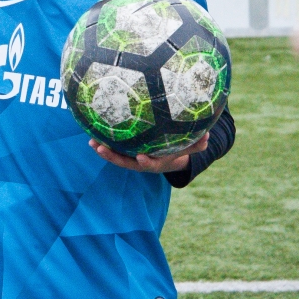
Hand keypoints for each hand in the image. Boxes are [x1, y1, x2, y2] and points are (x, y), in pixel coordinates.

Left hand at [90, 133, 207, 174]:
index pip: (152, 164)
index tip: (142, 157)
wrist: (169, 156)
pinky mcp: (125, 151)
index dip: (147, 162)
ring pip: (117, 156)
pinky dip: (103, 143)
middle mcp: (142, 162)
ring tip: (92, 142)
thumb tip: (207, 136)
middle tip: (102, 148)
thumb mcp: (190, 147)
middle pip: (127, 162)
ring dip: (104, 150)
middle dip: (114, 156)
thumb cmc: (179, 148)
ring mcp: (132, 157)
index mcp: (157, 162)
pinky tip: (92, 134)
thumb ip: (197, 144)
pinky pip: (113, 148)